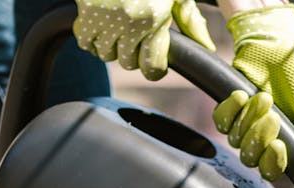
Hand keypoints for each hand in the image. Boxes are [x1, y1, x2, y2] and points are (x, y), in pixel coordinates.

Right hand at [74, 0, 214, 80]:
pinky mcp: (86, 10)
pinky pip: (85, 41)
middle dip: (133, 56)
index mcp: (155, 19)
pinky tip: (101, 28)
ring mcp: (106, 17)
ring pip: (105, 54)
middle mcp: (130, 22)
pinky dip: (91, 39)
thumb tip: (208, 47)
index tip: (154, 67)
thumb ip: (191, 20)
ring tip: (118, 32)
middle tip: (135, 40)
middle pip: (128, 63)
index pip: (152, 66)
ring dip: (112, 48)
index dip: (154, 70)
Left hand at [214, 4, 293, 177]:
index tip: (280, 145)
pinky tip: (242, 95)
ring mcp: (244, 123)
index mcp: (284, 142)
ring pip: (234, 139)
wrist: (278, 45)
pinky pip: (221, 121)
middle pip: (250, 158)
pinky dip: (231, 110)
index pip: (272, 169)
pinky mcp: (229, 108)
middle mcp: (262, 137)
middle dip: (259, 137)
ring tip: (263, 96)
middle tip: (272, 115)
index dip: (273, 163)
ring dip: (249, 119)